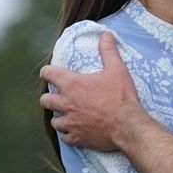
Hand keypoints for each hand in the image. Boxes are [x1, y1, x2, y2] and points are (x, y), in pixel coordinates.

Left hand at [39, 32, 140, 149]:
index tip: (50, 73)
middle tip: (58, 97)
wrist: (127, 125)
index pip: (48, 73)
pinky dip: (67, 133)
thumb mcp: (117, 69)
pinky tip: (73, 131)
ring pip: (54, 120)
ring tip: (66, 115)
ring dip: (58, 117)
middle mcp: (66, 103)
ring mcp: (70, 122)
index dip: (48, 72)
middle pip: (45, 100)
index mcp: (72, 85)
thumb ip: (108, 51)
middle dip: (49, 97)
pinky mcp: (76, 137)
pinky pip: (64, 136)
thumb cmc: (121, 97)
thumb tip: (105, 34)